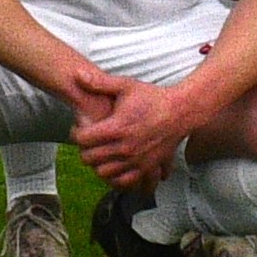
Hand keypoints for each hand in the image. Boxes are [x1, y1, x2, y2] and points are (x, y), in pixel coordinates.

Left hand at [65, 62, 193, 191]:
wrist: (181, 112)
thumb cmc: (153, 98)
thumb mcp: (126, 86)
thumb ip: (99, 82)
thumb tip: (77, 74)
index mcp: (116, 128)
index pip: (82, 139)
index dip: (75, 133)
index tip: (79, 128)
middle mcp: (125, 147)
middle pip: (89, 158)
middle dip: (83, 150)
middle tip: (87, 142)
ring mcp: (136, 160)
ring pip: (103, 173)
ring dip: (97, 164)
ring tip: (99, 153)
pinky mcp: (147, 168)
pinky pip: (124, 181)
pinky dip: (115, 177)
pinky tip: (114, 166)